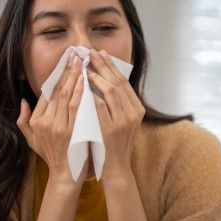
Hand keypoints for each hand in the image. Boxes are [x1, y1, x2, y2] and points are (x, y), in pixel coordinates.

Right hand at [17, 52, 88, 188]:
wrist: (66, 176)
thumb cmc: (53, 157)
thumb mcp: (33, 140)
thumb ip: (24, 121)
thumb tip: (23, 101)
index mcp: (37, 121)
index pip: (47, 93)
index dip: (56, 76)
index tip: (65, 62)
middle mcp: (45, 122)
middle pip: (56, 90)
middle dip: (66, 70)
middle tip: (74, 54)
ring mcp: (58, 126)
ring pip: (65, 95)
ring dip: (74, 76)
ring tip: (80, 61)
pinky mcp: (71, 131)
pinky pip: (75, 106)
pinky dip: (79, 92)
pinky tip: (84, 79)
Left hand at [86, 49, 144, 182]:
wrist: (116, 168)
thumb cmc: (114, 143)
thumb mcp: (122, 121)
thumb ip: (118, 103)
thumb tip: (106, 79)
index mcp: (137, 109)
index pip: (124, 81)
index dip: (111, 65)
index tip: (100, 53)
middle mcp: (133, 113)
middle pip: (118, 82)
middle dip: (103, 65)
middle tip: (90, 52)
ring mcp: (123, 122)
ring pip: (112, 92)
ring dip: (98, 77)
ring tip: (85, 67)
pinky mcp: (111, 130)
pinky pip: (101, 107)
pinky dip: (93, 94)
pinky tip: (83, 86)